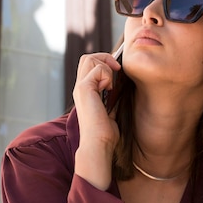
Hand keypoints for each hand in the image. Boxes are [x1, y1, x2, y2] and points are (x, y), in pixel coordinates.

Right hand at [72, 52, 121, 189]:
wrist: (98, 144)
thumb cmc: (105, 132)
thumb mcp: (111, 109)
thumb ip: (112, 96)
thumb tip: (122, 84)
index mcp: (85, 91)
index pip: (90, 65)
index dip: (104, 63)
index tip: (118, 72)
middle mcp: (80, 87)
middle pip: (87, 58)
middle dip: (105, 58)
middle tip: (117, 71)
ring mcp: (80, 87)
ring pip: (90, 59)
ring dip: (105, 66)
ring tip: (111, 84)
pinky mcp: (84, 89)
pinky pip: (97, 69)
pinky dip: (106, 75)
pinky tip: (109, 89)